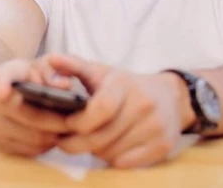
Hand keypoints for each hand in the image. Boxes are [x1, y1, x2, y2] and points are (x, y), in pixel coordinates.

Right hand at [0, 58, 73, 156]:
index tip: (3, 92)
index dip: (2, 86)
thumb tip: (65, 85)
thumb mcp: (40, 65)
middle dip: (57, 121)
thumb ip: (52, 71)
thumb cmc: (28, 76)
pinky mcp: (1, 145)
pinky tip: (56, 134)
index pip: (0, 80)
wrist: (8, 91)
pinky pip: (31, 150)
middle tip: (77, 120)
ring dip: (55, 135)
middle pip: (29, 117)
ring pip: (33, 138)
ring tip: (71, 128)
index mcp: (0, 76)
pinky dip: (47, 145)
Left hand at [42, 54, 188, 168]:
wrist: (170, 97)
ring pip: (111, 152)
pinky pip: (126, 163)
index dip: (79, 121)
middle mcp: (144, 105)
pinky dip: (112, 159)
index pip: (101, 109)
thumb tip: (52, 59)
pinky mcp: (163, 146)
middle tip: (66, 140)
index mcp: (125, 84)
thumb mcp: (101, 71)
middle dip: (78, 142)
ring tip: (90, 140)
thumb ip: (74, 66)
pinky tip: (109, 147)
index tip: (66, 124)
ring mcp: (156, 127)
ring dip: (95, 151)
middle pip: (102, 137)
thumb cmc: (126, 85)